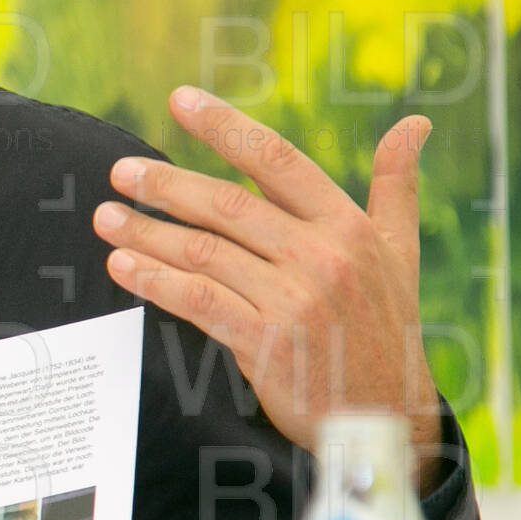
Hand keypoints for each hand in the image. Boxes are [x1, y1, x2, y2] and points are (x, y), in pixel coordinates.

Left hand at [93, 87, 443, 491]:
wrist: (384, 419)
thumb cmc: (385, 328)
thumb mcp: (399, 253)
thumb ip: (396, 186)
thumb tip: (415, 122)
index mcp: (348, 226)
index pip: (278, 160)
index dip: (225, 126)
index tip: (179, 99)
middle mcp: (323, 256)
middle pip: (228, 205)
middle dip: (166, 184)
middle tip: (119, 170)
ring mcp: (295, 300)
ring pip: (204, 252)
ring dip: (147, 232)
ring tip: (105, 218)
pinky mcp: (268, 343)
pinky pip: (199, 301)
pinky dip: (157, 281)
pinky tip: (125, 267)